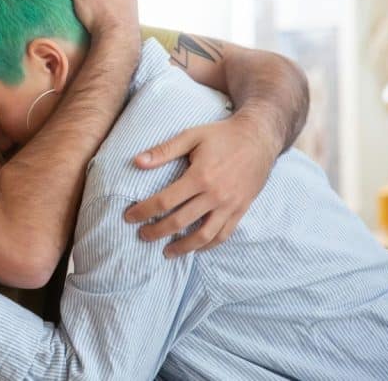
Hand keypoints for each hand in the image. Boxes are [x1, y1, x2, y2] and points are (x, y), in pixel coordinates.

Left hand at [123, 115, 270, 256]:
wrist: (259, 138)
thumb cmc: (222, 135)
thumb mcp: (191, 136)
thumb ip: (164, 150)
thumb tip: (137, 162)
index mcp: (200, 176)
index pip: (165, 201)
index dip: (144, 211)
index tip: (129, 217)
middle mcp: (215, 195)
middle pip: (180, 221)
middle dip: (157, 232)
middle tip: (142, 236)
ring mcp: (230, 205)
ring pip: (204, 235)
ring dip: (183, 247)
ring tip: (167, 252)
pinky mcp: (241, 210)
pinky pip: (224, 234)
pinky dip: (208, 245)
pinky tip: (196, 248)